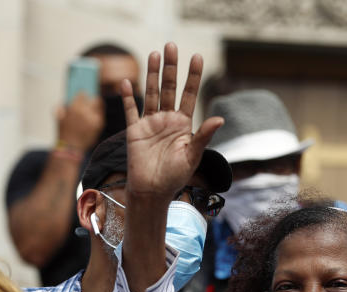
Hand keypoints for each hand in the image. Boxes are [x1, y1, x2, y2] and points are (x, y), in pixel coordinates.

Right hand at [56, 93, 103, 151]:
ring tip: (91, 107)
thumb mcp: (59, 118)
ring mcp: (93, 118)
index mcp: (74, 108)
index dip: (81, 95)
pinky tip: (93, 115)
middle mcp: (85, 112)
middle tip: (87, 100)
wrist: (71, 148)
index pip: (82, 94)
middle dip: (88, 99)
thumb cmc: (63, 133)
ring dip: (94, 105)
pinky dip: (97, 113)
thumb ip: (62, 107)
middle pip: (91, 98)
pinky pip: (100, 113)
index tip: (81, 95)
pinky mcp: (99, 125)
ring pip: (98, 104)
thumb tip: (67, 99)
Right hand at [121, 43, 222, 200]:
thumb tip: (219, 118)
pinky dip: (128, 97)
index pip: (190, 94)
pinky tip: (127, 81)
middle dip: (171, 67)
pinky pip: (130, 110)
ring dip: (152, 74)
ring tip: (154, 53)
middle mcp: (167, 119)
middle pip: (169, 88)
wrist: (152, 192)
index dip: (193, 76)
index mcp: (183, 124)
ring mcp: (150, 123)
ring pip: (151, 93)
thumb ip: (203, 136)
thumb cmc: (175, 177)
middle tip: (172, 45)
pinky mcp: (134, 130)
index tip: (197, 57)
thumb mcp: (193, 156)